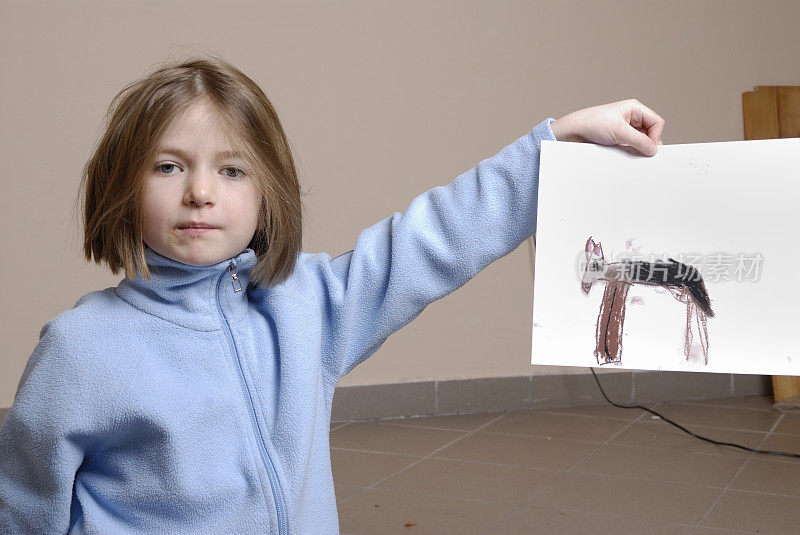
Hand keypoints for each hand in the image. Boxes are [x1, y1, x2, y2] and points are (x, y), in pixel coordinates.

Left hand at [550, 99, 664, 156]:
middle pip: (651, 133)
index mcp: (634, 108)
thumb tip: (653, 150)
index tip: (648, 147)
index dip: (655, 136)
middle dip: (647, 143)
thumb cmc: (592, 123)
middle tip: (643, 153)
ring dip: (638, 149)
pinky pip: (631, 147)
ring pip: (641, 141)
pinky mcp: (617, 140)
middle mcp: (631, 118)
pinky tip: (624, 155)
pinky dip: (630, 152)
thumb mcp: (619, 131)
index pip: (657, 123)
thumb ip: (639, 141)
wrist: (572, 133)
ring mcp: (624, 129)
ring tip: (630, 153)